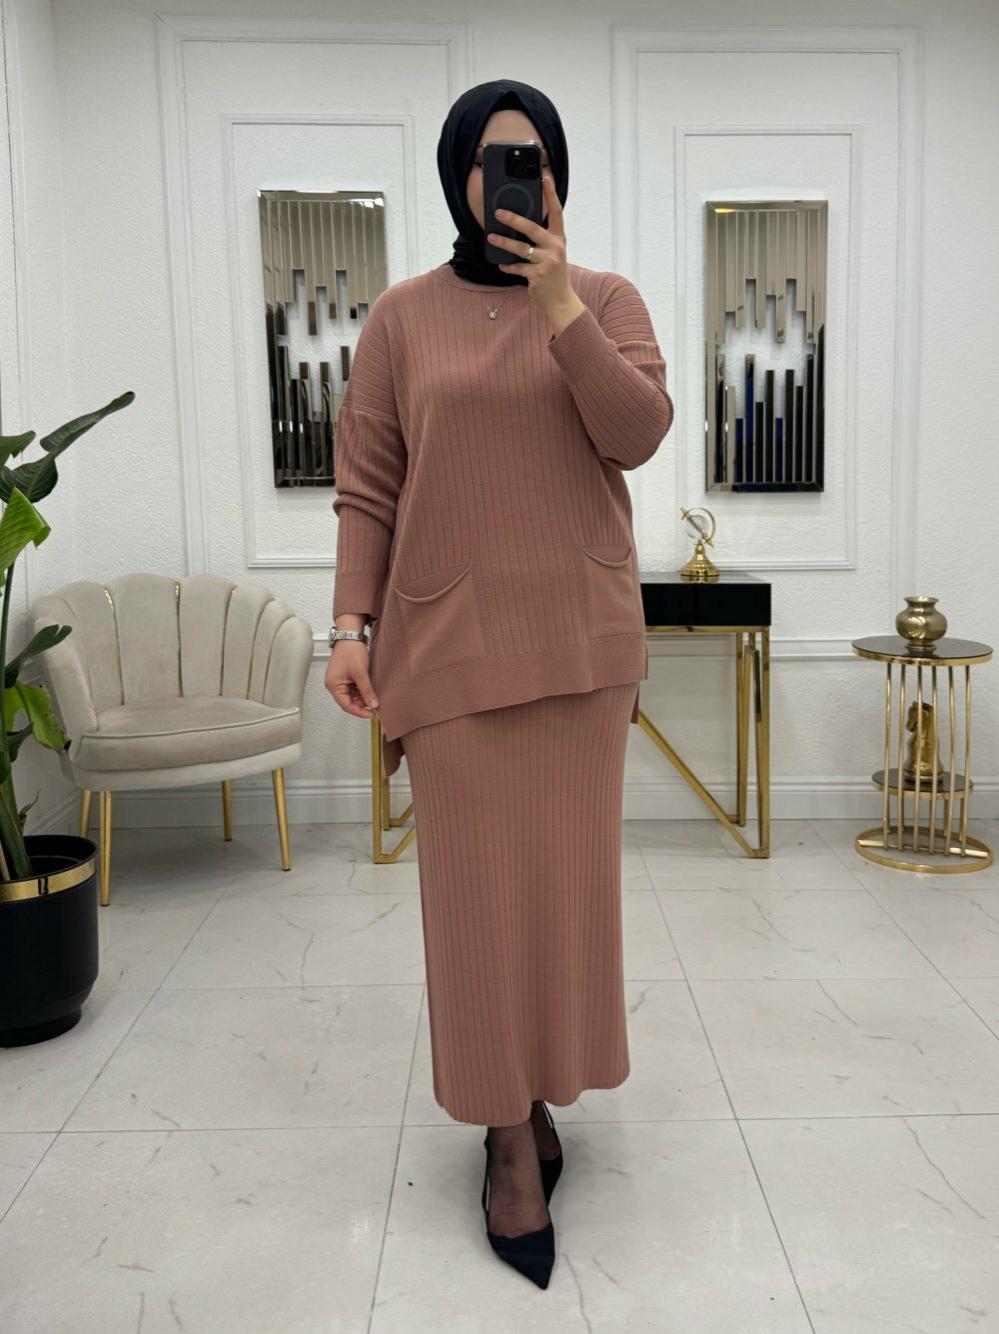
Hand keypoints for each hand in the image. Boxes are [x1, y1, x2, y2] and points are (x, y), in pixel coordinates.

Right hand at [325, 641, 379, 718]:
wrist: (350, 636)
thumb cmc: (351, 652)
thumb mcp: (361, 673)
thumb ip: (367, 691)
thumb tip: (373, 705)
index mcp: (333, 686)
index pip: (346, 705)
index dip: (359, 712)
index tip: (371, 714)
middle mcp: (334, 685)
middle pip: (348, 701)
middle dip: (362, 705)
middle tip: (375, 707)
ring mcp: (340, 681)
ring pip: (352, 696)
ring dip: (363, 698)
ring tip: (374, 698)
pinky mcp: (346, 677)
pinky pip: (354, 689)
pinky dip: (362, 691)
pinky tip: (371, 691)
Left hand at [486, 175, 584, 329]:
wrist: (560, 300)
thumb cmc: (553, 274)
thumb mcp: (552, 253)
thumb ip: (541, 239)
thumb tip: (517, 225)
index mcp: (558, 238)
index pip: (556, 212)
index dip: (551, 194)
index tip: (545, 177)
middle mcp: (555, 247)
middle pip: (532, 228)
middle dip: (514, 219)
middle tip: (498, 212)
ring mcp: (547, 262)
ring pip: (521, 248)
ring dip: (503, 242)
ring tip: (490, 237)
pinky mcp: (538, 276)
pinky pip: (518, 268)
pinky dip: (508, 266)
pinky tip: (501, 265)